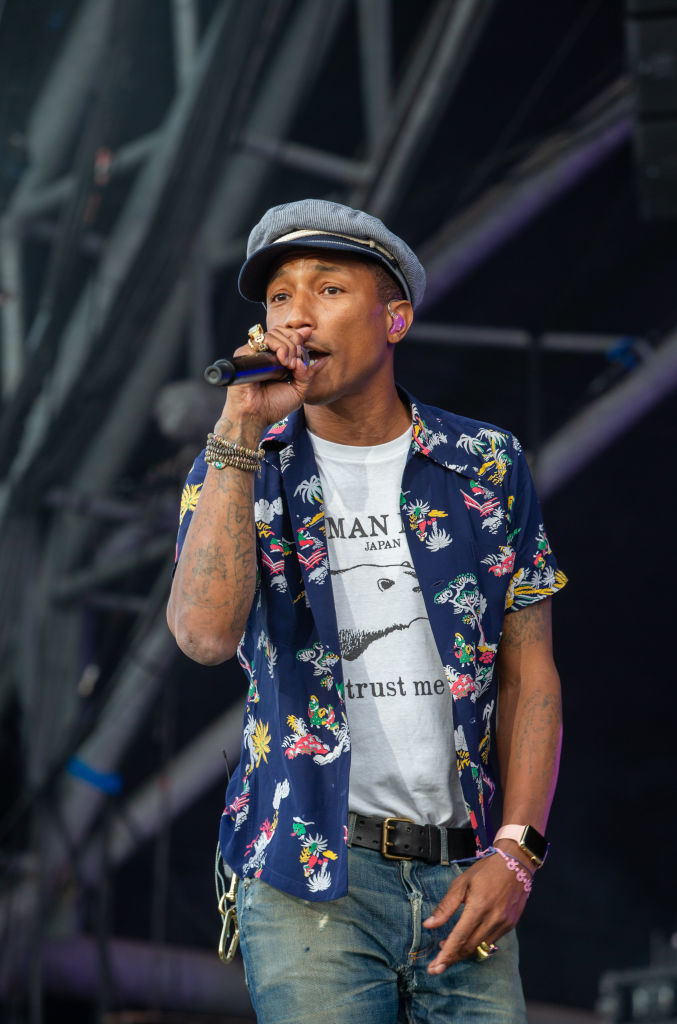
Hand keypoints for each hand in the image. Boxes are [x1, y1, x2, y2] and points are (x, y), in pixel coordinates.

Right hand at [220, 325, 319, 431]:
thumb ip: (308, 374)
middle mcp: (265, 354)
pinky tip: (282, 361)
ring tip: (289, 365)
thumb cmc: (273, 406)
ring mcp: (255, 352)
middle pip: (283, 331)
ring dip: (288, 347)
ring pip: (275, 333)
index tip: (306, 345)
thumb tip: (321, 359)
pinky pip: (263, 339)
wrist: (255, 416)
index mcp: (277, 359)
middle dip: (295, 343)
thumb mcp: (298, 391)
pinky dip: (277, 346)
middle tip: (297, 361)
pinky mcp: (245, 353)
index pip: (288, 336)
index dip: (299, 338)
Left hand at [423, 853, 529, 973]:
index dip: (446, 955)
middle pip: (469, 947)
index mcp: (479, 907)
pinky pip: (491, 941)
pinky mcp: (510, 925)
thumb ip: (446, 906)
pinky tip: (466, 940)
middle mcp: (493, 919)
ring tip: (447, 950)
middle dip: (451, 959)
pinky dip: (476, 944)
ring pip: (480, 947)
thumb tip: (428, 925)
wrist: (515, 864)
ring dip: (463, 952)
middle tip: (435, 965)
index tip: (434, 967)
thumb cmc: (485, 870)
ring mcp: (504, 924)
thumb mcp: (461, 883)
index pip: (459, 938)